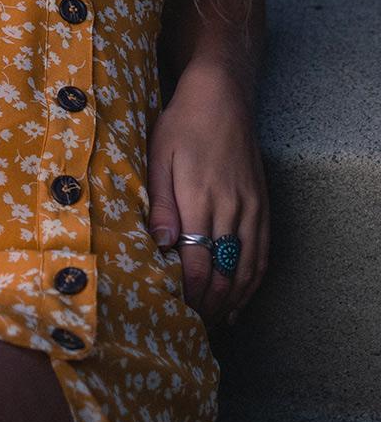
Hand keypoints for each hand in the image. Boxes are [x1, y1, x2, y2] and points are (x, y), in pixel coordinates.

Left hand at [146, 64, 269, 328]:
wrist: (221, 98)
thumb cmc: (181, 125)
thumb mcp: (159, 156)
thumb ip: (160, 203)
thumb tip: (159, 245)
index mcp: (200, 198)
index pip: (199, 262)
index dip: (190, 292)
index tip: (176, 309)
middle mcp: (231, 208)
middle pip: (225, 272)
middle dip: (210, 304)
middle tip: (192, 323)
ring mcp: (251, 208)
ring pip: (247, 268)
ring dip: (233, 298)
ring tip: (215, 320)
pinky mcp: (262, 204)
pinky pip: (262, 252)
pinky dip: (253, 280)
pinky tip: (241, 296)